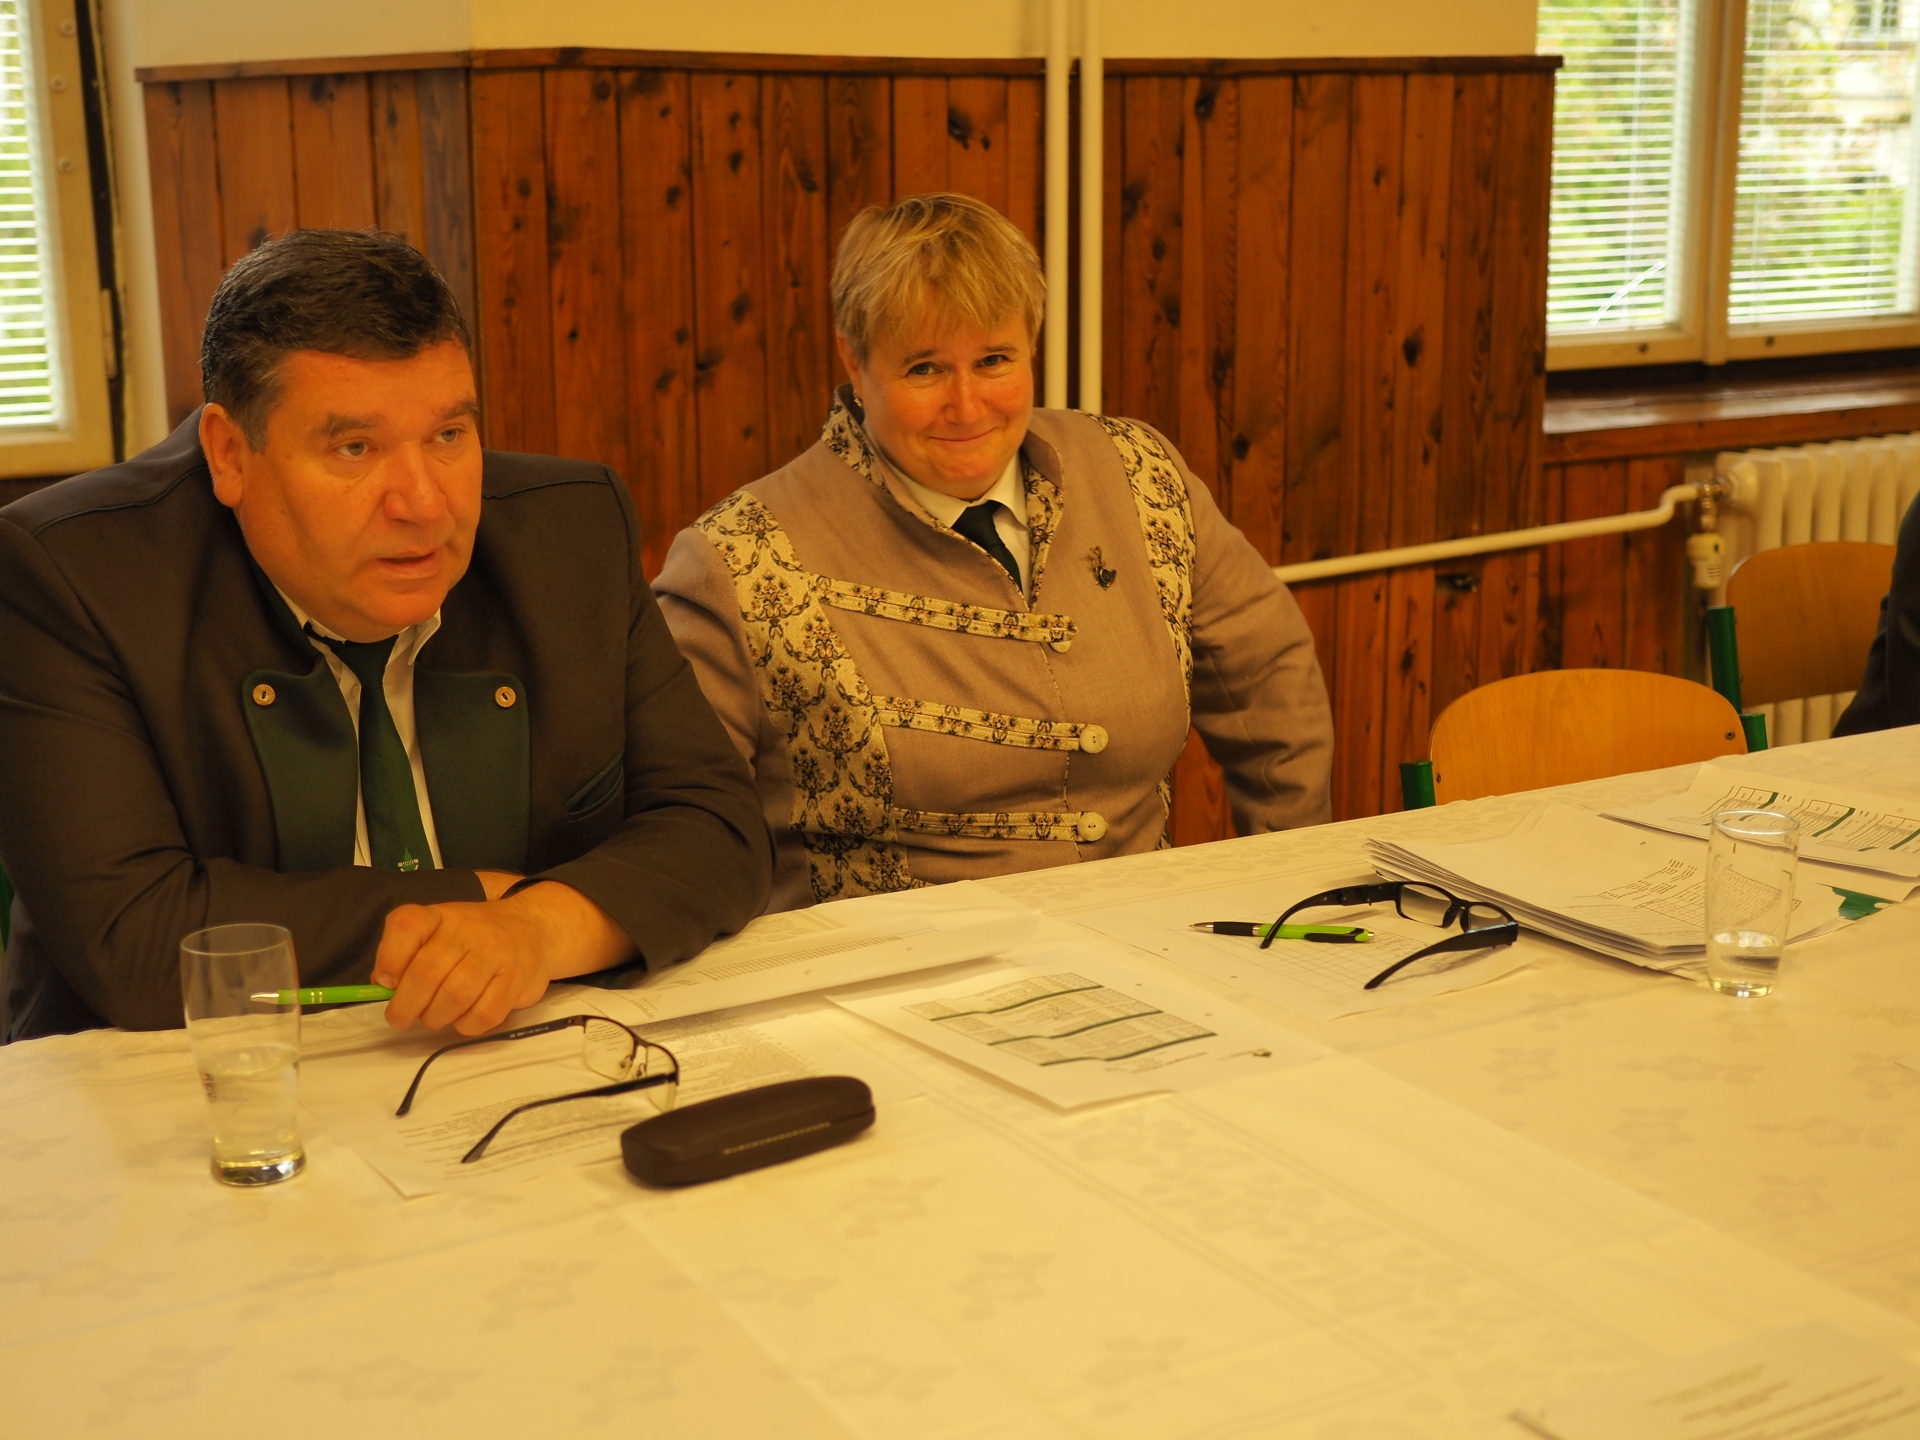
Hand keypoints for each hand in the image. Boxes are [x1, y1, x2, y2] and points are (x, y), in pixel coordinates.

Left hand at [373, 880, 636, 1033]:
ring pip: (455, 996)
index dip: (390, 957)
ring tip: (433, 1017)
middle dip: (406, 1005)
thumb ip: (405, 955)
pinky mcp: (516, 981)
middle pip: (427, 971)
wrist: (532, 928)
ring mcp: (495, 954)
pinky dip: (465, 1025)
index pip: (407, 925)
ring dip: (435, 1017)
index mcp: (440, 916)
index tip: (385, 981)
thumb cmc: (472, 938)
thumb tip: (380, 986)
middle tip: (400, 1019)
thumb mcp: (437, 932)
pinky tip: (462, 1019)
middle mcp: (468, 930)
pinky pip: (484, 1014)